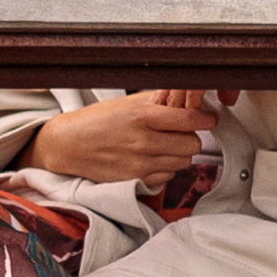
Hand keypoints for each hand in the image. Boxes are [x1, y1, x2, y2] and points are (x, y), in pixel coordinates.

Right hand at [27, 89, 233, 193]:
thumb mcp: (125, 103)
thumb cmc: (95, 121)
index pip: (190, 120)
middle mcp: (143, 142)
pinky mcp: (136, 180)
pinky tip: (153, 158)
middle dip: (190, 137)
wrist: (67, 145)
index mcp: (141, 116)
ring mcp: (140, 164)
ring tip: (164, 145)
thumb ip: (156, 101)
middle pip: (193, 144)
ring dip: (179, 154)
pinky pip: (168, 177)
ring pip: (184, 162)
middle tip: (180, 132)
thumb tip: (184, 95)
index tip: (208, 119)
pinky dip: (166, 168)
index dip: (205, 119)